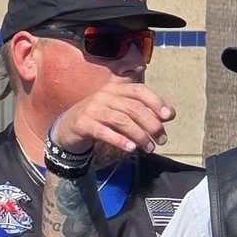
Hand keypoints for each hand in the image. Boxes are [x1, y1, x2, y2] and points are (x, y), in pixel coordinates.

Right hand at [49, 78, 174, 158]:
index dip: (155, 102)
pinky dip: (119, 140)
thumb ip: (140, 109)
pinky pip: (104, 132)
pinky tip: (131, 148)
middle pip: (133, 107)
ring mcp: (93, 109)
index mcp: (116, 88)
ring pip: (121, 120)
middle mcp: (105, 95)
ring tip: (149, 148)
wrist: (68, 127)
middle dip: (150, 124)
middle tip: (161, 139)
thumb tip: (168, 114)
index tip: (168, 116)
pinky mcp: (83, 124)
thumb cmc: (99, 118)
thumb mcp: (119, 109)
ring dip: (139, 135)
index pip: (139, 91)